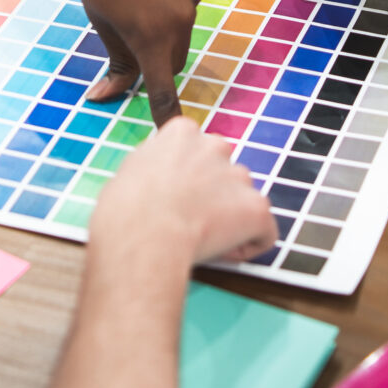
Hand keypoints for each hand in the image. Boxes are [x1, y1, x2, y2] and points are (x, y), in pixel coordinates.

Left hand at [45, 0, 208, 124]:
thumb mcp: (99, 19)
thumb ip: (115, 61)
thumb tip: (107, 96)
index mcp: (151, 34)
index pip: (164, 87)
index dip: (166, 112)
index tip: (172, 131)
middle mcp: (181, 16)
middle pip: (174, 56)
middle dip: (156, 57)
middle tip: (129, 34)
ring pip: (182, 23)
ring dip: (164, 20)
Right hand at [91, 116, 276, 266]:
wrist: (143, 234)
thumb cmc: (124, 209)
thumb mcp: (130, 171)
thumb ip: (154, 167)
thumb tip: (158, 179)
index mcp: (183, 133)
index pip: (196, 150)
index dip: (187, 178)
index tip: (175, 199)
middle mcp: (216, 146)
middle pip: (224, 172)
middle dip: (214, 195)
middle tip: (190, 221)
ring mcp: (239, 176)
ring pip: (243, 200)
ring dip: (231, 218)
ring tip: (203, 241)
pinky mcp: (257, 208)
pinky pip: (263, 230)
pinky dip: (250, 244)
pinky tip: (225, 254)